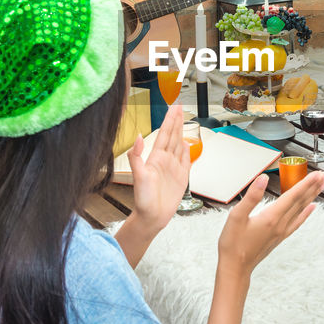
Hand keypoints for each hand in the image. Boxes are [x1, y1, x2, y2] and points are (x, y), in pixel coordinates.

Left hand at [127, 105, 190, 234]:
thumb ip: (136, 156)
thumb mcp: (138, 176)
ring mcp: (173, 168)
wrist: (151, 217)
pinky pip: (185, 160)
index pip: (165, 133)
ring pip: (179, 145)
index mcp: (156, 158)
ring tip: (183, 120)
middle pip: (173, 135)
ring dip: (182, 131)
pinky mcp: (180, 177)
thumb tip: (137, 137)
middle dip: (176, 120)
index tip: (173, 107)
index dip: (170, 119)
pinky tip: (187, 144)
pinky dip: (188, 151)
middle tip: (179, 106)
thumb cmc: (143, 199)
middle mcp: (165, 160)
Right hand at [217, 170, 323, 276]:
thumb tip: (262, 179)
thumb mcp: (236, 217)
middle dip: (314, 186)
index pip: (293, 195)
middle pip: (301, 201)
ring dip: (312, 196)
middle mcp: (280, 224)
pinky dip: (306, 213)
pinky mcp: (280, 237)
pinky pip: (297, 222)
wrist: (236, 267)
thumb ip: (251, 196)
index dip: (306, 183)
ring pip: (301, 210)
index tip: (317, 174)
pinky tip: (312, 207)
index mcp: (271, 217)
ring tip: (322, 186)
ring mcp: (282, 231)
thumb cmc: (233, 244)